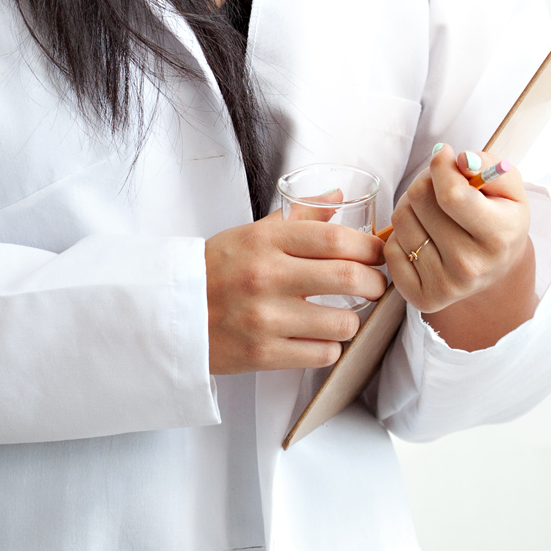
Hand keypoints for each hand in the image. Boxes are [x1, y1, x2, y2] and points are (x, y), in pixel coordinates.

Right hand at [205, 211, 387, 373]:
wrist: (172, 312)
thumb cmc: (217, 269)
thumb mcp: (252, 233)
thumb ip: (299, 216)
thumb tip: (338, 196)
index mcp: (266, 242)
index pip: (335, 239)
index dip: (369, 247)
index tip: (378, 253)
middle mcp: (267, 278)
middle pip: (348, 277)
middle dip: (374, 282)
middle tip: (375, 285)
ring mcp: (265, 319)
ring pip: (342, 322)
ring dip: (353, 319)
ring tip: (343, 313)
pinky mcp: (263, 354)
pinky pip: (322, 354)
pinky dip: (330, 346)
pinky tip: (318, 337)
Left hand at [384, 146, 535, 349]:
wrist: (495, 269)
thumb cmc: (498, 219)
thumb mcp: (508, 188)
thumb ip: (489, 165)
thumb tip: (460, 159)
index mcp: (500, 236)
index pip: (451, 195)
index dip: (441, 167)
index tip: (444, 155)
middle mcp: (472, 266)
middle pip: (419, 199)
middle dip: (425, 183)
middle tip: (439, 188)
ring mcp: (446, 286)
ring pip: (401, 219)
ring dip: (411, 206)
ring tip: (432, 212)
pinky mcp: (422, 297)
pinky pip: (390, 248)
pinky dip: (402, 235)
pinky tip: (424, 237)